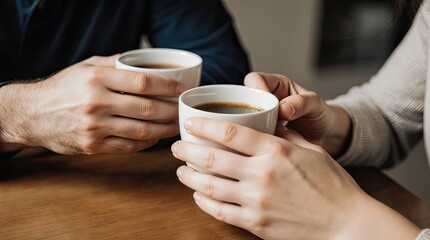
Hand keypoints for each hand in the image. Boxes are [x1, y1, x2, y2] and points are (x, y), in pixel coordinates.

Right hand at [0, 55, 186, 154]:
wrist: (32, 115)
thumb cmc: (62, 88)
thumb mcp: (85, 67)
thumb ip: (114, 63)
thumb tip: (143, 62)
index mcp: (97, 79)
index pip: (143, 82)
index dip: (167, 87)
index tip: (181, 90)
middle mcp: (97, 102)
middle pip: (147, 108)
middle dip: (171, 111)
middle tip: (182, 110)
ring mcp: (95, 127)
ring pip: (141, 131)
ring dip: (164, 130)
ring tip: (175, 126)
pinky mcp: (93, 146)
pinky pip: (128, 147)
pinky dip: (146, 144)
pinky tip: (155, 139)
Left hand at [172, 118, 419, 239]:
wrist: (345, 222)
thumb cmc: (331, 184)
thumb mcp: (311, 150)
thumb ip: (284, 135)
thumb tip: (265, 123)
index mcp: (275, 151)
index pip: (230, 132)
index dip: (205, 125)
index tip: (191, 123)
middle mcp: (262, 174)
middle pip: (212, 158)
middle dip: (187, 150)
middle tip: (177, 146)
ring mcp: (257, 201)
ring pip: (209, 186)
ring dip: (189, 176)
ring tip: (181, 170)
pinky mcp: (256, 223)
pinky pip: (220, 212)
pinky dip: (203, 203)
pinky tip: (197, 195)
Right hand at [244, 72, 350, 156]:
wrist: (325, 137)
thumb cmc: (319, 114)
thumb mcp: (315, 104)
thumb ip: (301, 103)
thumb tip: (283, 109)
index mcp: (274, 86)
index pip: (254, 80)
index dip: (254, 88)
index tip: (263, 102)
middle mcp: (262, 101)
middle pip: (241, 100)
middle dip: (244, 112)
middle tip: (258, 124)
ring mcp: (258, 119)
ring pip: (242, 120)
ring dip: (247, 129)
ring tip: (262, 137)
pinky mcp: (259, 137)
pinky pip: (249, 137)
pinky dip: (252, 142)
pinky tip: (260, 148)